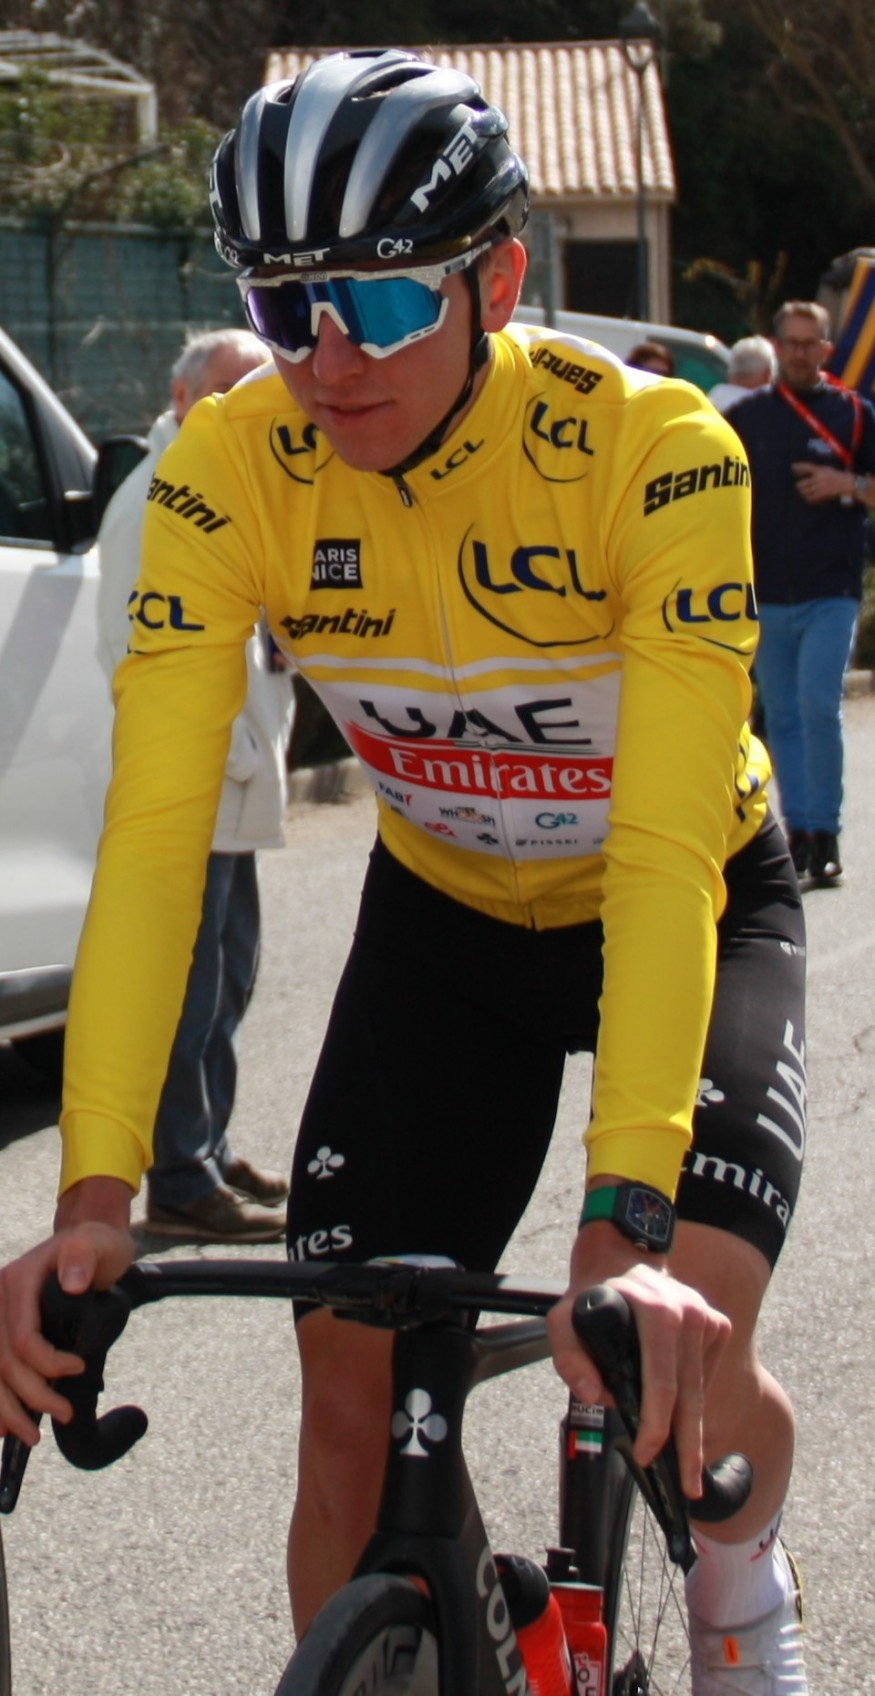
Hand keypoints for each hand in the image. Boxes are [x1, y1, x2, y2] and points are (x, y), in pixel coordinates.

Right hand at [0, 1180, 133, 1445]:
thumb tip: (73, 1283)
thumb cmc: (97, 1246)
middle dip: (30, 1397)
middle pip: (2, 1362)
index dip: (48, 1363)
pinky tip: (4, 1425)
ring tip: (30, 1435)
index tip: (79, 1368)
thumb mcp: (100, 1243)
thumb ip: (84, 1256)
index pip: (22, 1339)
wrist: (86, 1242)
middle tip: (63, 1413)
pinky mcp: (0, 1329)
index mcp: (17, 1282)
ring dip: (6, 1410)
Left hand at [547, 1221, 729, 1499]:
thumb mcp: (563, 1319)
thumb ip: (570, 1358)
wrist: (622, 1259)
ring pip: (701, 1389)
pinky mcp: (718, 1324)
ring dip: (692, 1429)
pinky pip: (705, 1375)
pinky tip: (679, 1413)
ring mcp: (708, 1317)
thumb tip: (597, 1396)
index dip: (657, 1425)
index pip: (663, 1382)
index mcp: (657, 1311)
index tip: (648, 1456)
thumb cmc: (592, 1298)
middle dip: (688, 1446)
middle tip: (689, 1488)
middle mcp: (690, 1312)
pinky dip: (693, 1398)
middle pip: (691, 1394)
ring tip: (687, 1468)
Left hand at [791, 460, 849, 503]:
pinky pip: (810, 498)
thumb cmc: (838, 476)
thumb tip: (805, 472)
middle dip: (799, 485)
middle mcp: (819, 478)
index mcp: (821, 470)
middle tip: (798, 486)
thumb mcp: (827, 470)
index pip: (807, 467)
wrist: (847, 484)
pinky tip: (808, 497)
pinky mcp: (822, 495)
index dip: (799, 467)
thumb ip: (817, 471)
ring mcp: (820, 487)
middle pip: (803, 483)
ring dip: (803, 492)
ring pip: (805, 492)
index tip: (793, 466)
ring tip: (803, 491)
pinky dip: (808, 498)